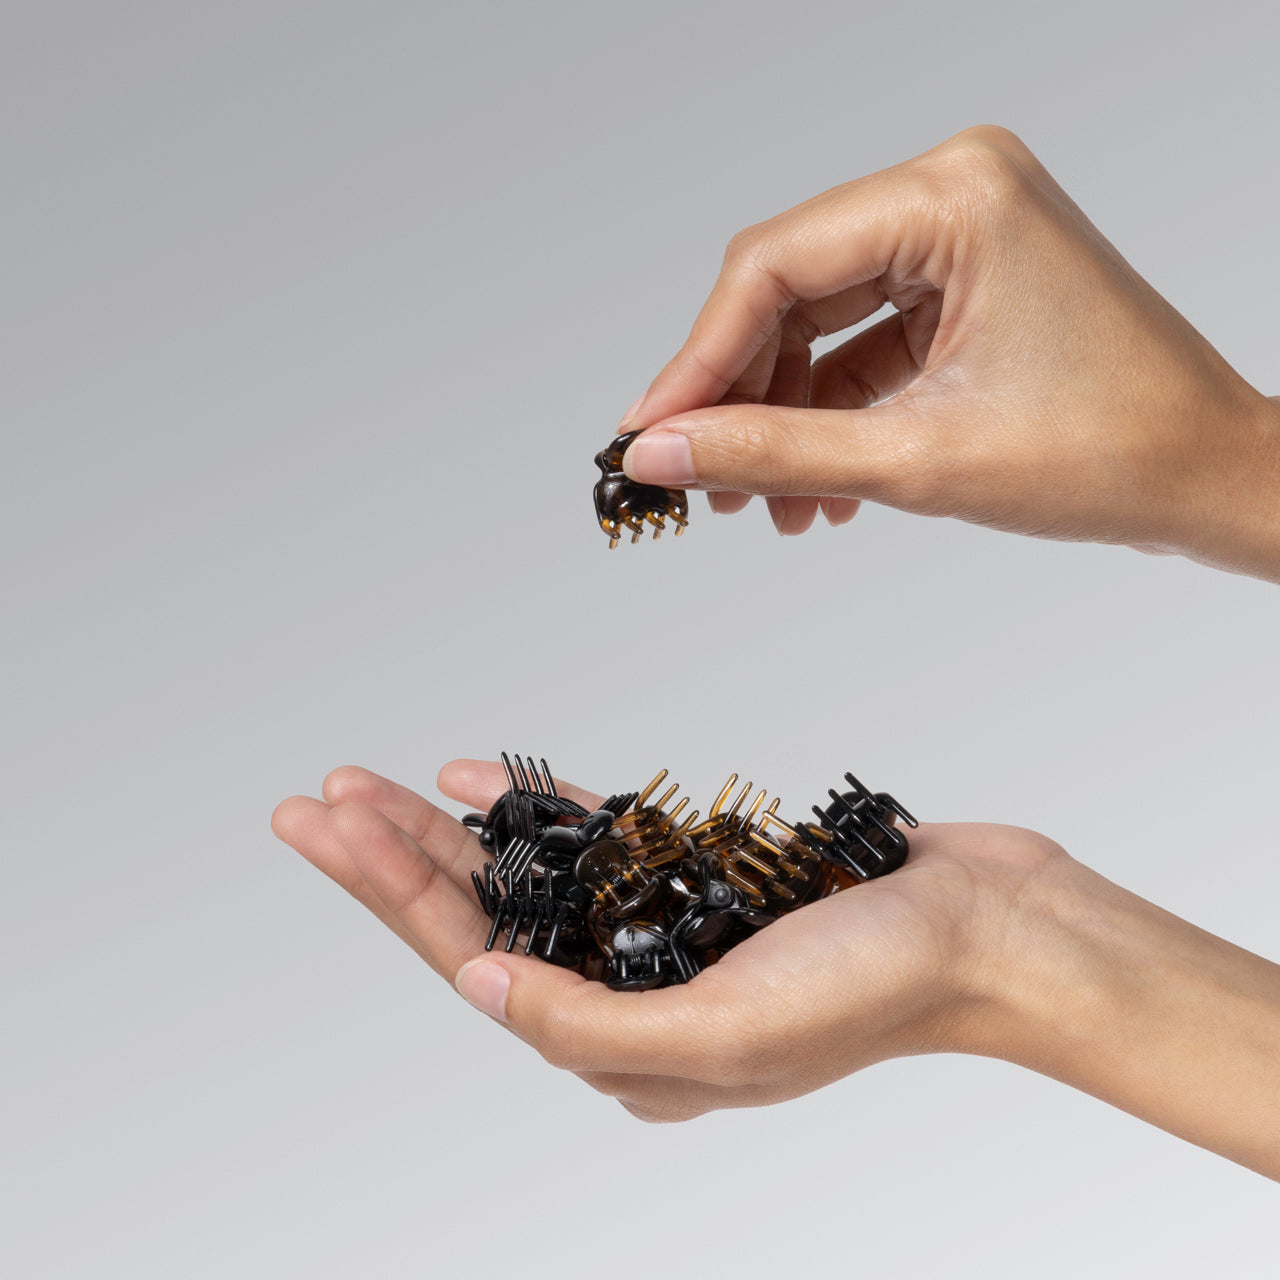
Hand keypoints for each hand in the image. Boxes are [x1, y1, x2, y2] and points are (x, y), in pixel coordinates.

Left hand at [271, 760, 1035, 1116]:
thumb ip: (589, 1024)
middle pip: (484, 916)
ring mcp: (665, 931)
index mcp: (624, 1048)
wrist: (990, 927)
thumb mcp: (726, 1033)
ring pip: (529, 876)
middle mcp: (630, 992)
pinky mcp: (703, 876)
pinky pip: (598, 839)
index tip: (326, 828)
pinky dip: (539, 808)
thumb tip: (478, 987)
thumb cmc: (877, 988)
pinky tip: (482, 780)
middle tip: (319, 799)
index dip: (392, 897)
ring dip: (452, 832)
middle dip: (395, 860)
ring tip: (376, 785)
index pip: (477, 964)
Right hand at [619, 126, 1279, 581]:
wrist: (1208, 481)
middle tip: (702, 480)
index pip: (773, 267)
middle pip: (789, 292)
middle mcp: (953, 193)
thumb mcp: (915, 459)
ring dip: (783, 419)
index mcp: (953, 196)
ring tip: (764, 504)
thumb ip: (771, 450)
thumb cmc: (1110, 454)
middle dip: (741, 397)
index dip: (698, 359)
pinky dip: (832, 416)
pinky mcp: (964, 282)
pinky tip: (815, 490)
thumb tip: (660, 451)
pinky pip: (863, 344)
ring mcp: (960, 235)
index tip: (649, 432)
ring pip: (819, 324)